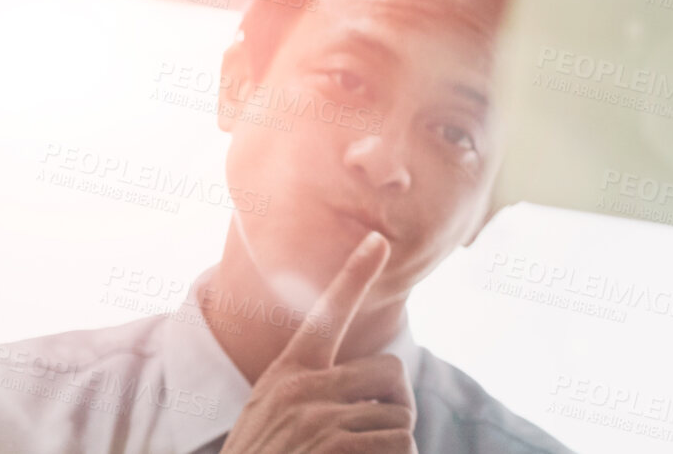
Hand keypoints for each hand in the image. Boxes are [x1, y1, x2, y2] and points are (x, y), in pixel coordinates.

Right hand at [222, 232, 414, 453]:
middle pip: (391, 373)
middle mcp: (302, 389)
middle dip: (395, 406)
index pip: (326, 315)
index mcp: (288, 375)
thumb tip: (377, 393)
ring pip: (400, 418)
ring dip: (393, 448)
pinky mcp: (335, 446)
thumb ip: (311, 396)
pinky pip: (400, 445)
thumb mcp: (272, 421)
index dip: (353, 275)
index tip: (380, 240)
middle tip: (376, 438)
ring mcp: (318, 418)